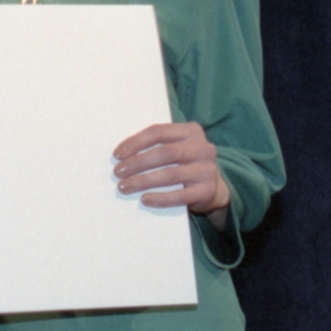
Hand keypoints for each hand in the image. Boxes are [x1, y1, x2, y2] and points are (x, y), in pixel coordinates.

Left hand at [113, 122, 231, 229]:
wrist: (213, 188)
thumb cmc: (184, 164)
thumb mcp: (175, 148)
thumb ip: (155, 145)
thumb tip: (121, 155)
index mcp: (191, 131)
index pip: (158, 132)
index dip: (135, 142)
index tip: (117, 155)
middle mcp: (203, 148)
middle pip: (164, 153)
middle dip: (137, 163)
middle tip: (118, 172)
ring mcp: (208, 169)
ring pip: (170, 174)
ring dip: (143, 181)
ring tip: (124, 186)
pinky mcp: (208, 190)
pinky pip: (181, 195)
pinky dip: (160, 198)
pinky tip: (144, 199)